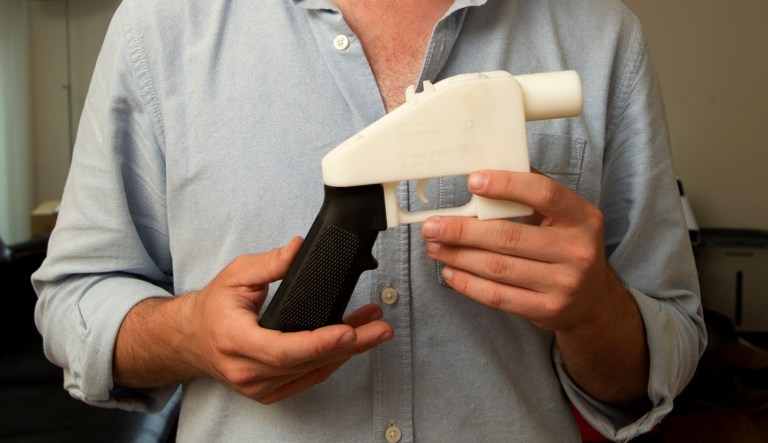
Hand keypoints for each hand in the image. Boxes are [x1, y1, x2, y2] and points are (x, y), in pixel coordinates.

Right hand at [178, 238, 392, 403]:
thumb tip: (298, 249)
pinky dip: (333, 361)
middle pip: (307, 363)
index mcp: (236, 340)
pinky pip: (308, 379)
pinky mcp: (269, 391)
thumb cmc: (214, 308)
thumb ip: (269, 264)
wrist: (192, 339)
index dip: (319, 342)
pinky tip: (353, 343)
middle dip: (350, 346)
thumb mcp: (236, 275)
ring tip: (375, 329)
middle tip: (380, 329)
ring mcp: (258, 386)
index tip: (349, 332)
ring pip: (313, 372)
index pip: (283, 349)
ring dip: (348, 352)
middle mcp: (247, 370)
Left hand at [421, 170, 623, 332]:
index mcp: (582, 217)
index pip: (544, 194)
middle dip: (462, 230)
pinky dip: (468, 284)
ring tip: (434, 247)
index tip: (472, 181)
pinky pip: (498, 296)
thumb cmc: (568, 248)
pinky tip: (450, 272)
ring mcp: (564, 283)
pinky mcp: (547, 310)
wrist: (594, 301)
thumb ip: (533, 194)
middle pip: (508, 236)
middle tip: (432, 226)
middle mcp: (577, 250)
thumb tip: (488, 171)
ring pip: (497, 267)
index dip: (507, 185)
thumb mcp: (566, 217)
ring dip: (458, 256)